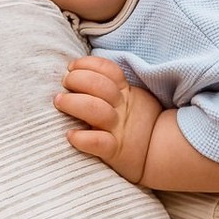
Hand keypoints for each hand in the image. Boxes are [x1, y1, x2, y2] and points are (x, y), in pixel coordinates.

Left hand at [55, 56, 162, 184]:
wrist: (159, 154)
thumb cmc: (138, 124)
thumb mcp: (135, 99)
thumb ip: (116, 87)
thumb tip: (83, 72)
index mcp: (126, 94)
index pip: (109, 70)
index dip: (88, 64)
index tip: (72, 66)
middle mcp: (122, 109)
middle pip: (100, 86)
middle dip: (78, 79)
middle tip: (65, 82)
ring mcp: (119, 129)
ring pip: (96, 110)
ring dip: (74, 103)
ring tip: (59, 101)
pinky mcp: (115, 150)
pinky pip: (99, 142)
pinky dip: (83, 138)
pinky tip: (71, 136)